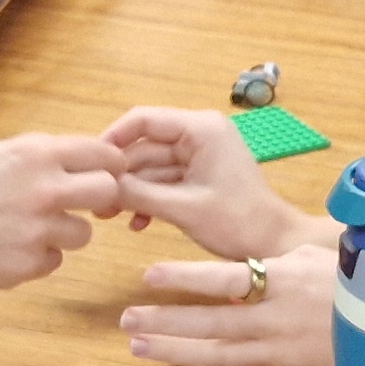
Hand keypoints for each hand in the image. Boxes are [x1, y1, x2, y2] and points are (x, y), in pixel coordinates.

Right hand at [0, 133, 127, 298]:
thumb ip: (34, 160)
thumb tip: (69, 165)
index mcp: (35, 154)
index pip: (103, 155)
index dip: (110, 166)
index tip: (108, 174)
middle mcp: (44, 190)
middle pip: (108, 194)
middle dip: (100, 200)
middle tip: (85, 206)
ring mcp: (36, 231)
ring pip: (81, 235)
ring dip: (62, 233)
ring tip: (23, 228)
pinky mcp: (24, 266)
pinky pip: (51, 263)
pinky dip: (35, 258)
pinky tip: (2, 248)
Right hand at [101, 104, 333, 261]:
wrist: (274, 246)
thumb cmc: (237, 222)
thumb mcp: (182, 208)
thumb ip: (138, 194)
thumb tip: (98, 188)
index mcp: (200, 128)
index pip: (143, 119)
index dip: (112, 140)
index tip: (90, 166)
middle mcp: (199, 134)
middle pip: (144, 145)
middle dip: (120, 175)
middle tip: (96, 202)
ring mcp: (199, 155)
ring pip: (150, 166)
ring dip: (132, 191)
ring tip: (108, 217)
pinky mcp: (199, 175)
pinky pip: (163, 181)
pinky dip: (149, 199)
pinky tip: (136, 224)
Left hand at [120, 240, 339, 365]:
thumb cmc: (350, 285)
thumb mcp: (314, 260)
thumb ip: (273, 264)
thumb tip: (235, 273)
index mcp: (286, 282)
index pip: (227, 277)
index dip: (186, 277)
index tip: (150, 273)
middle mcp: (277, 319)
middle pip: (211, 321)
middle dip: (165, 320)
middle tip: (127, 318)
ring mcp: (277, 349)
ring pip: (216, 352)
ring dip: (172, 349)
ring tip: (136, 344)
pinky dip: (201, 363)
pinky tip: (173, 359)